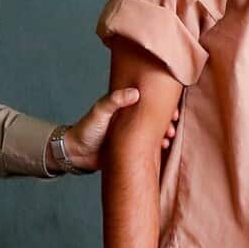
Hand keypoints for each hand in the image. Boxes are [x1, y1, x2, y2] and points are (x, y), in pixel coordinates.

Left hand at [57, 89, 180, 171]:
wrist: (75, 154)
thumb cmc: (86, 129)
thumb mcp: (99, 111)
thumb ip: (115, 100)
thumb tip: (136, 93)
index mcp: (124, 107)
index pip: (147, 101)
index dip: (162, 102)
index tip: (172, 107)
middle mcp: (130, 120)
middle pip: (154, 117)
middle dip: (167, 120)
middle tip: (173, 124)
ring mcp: (132, 135)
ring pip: (154, 132)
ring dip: (164, 134)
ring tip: (168, 137)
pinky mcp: (131, 150)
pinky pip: (148, 147)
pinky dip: (157, 147)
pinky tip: (163, 148)